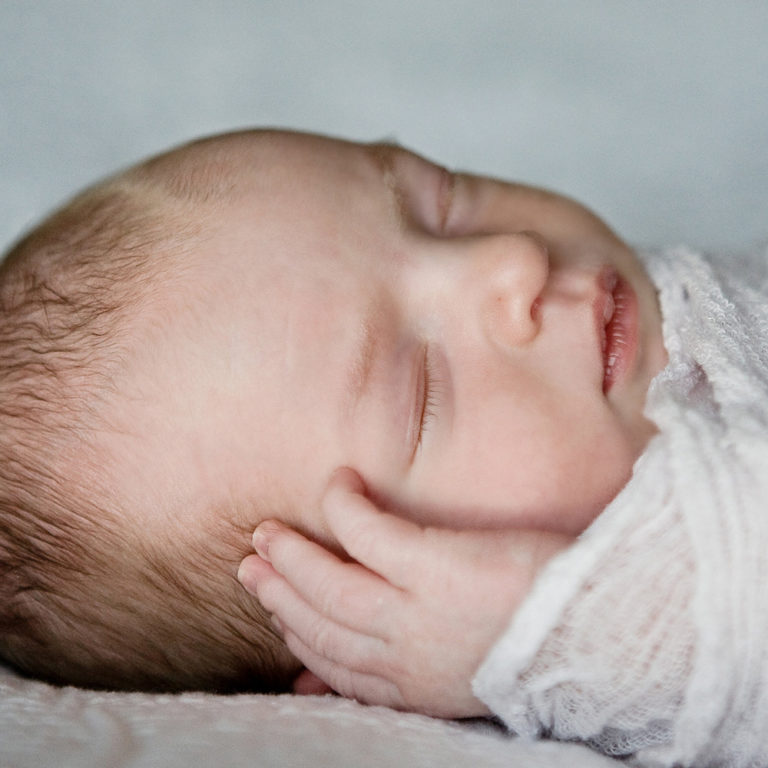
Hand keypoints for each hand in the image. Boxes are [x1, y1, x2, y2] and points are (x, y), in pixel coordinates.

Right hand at [237, 468, 571, 717]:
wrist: (602, 631)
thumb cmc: (541, 639)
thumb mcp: (464, 677)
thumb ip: (405, 672)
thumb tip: (339, 675)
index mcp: (414, 685)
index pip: (336, 663)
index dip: (299, 635)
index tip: (278, 611)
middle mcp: (404, 654)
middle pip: (322, 624)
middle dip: (281, 594)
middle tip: (252, 563)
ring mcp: (416, 611)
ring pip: (331, 584)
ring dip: (293, 558)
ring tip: (268, 533)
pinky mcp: (434, 565)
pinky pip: (367, 531)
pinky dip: (343, 507)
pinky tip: (337, 484)